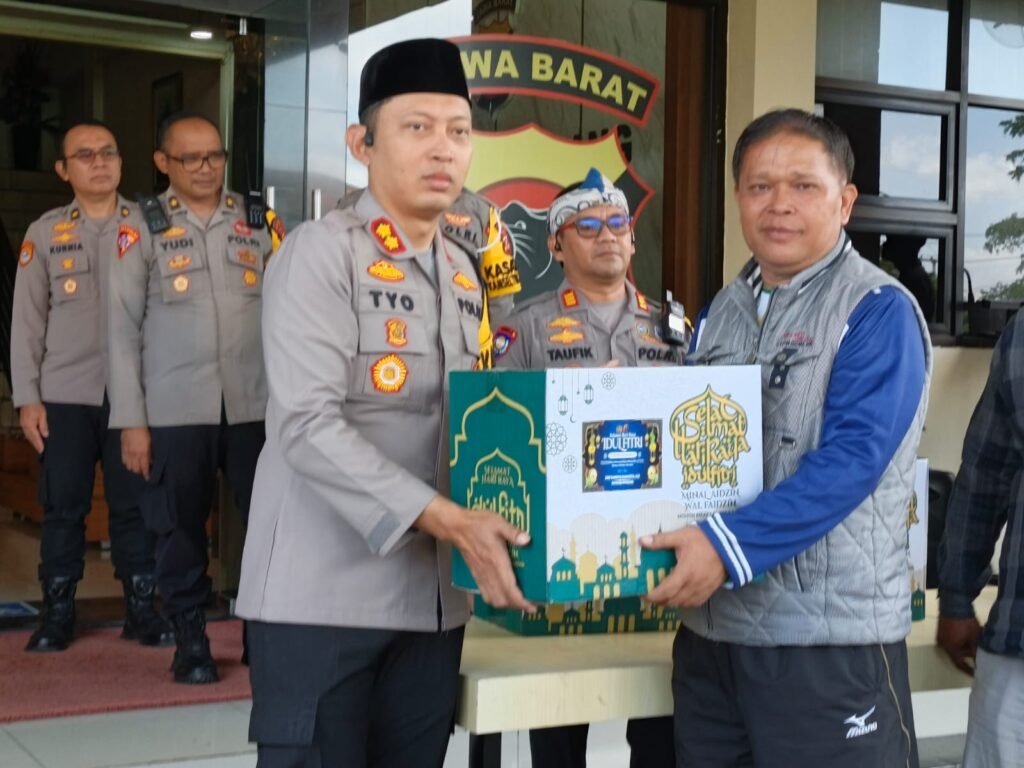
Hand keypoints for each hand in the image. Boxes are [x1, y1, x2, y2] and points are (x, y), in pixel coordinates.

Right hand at [19, 403, 47, 453]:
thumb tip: (45, 435)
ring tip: (37, 446)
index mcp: (30, 425)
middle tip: (40, 450)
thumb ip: (43, 425)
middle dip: (35, 444)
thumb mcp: (42, 415)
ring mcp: (23, 424)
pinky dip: (30, 436)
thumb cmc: (36, 406)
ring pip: (28, 435)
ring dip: (33, 441)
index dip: (39, 444)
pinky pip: (27, 432)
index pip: (35, 437)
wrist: (28, 399)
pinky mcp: (23, 422)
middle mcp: (25, 426)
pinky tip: (33, 438)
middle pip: (30, 438)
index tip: (42, 450)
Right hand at [121, 427, 151, 479]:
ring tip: (137, 469)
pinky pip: (124, 460)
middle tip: (143, 472)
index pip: (144, 467)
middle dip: (140, 472)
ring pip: (129, 466)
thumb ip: (150, 453)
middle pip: (136, 468)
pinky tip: (129, 464)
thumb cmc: (144, 431)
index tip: (148, 478)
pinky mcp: (123, 449)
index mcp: (143, 453)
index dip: (146, 473)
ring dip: (133, 469)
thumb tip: (151, 461)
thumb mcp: (151, 442)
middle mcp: (135, 455)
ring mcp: (128, 453)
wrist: (132, 424)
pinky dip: (127, 464)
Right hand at [416, 496, 535, 612]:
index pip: (509, 588)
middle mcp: (488, 572)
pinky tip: (503, 596)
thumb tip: (527, 540)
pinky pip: (485, 593)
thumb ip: (513, 532)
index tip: (532, 607)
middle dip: (516, 606)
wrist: (456, 527)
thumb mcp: (498, 522)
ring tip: (518, 602)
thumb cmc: (478, 523)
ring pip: (493, 599)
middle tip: (530, 604)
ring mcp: (481, 575)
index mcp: (496, 561)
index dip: (520, 601)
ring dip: (506, 605)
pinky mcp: (476, 574)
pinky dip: (495, 600)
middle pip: (502, 600)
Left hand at [641, 526, 726, 606]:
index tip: (644, 595)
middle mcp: (694, 585)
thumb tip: (642, 541)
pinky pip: (696, 602)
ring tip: (664, 598)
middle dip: (660, 601)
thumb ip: (661, 540)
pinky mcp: (711, 589)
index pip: (666, 591)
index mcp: (685, 573)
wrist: (730, 544)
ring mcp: (704, 589)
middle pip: (674, 601)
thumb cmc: (704, 540)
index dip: (653, 596)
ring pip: (685, 604)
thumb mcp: (681, 536)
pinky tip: (681, 598)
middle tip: (652, 597)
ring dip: (672, 603)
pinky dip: (686, 603)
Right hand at [937, 616, 981, 676]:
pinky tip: (964, 637)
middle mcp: (943, 644)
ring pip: (952, 646)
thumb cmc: (965, 623)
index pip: (959, 664)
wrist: (954, 605)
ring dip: (961, 647)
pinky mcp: (940, 629)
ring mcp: (940, 636)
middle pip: (955, 654)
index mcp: (950, 648)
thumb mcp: (974, 638)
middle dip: (966, 655)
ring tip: (971, 644)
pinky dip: (957, 641)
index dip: (968, 669)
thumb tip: (979, 662)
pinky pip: (949, 639)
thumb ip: (976, 652)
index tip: (975, 673)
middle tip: (976, 654)